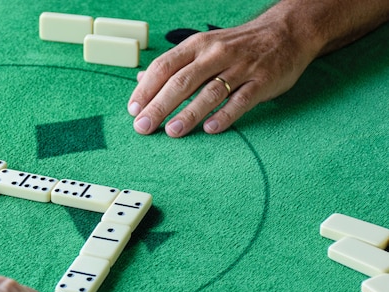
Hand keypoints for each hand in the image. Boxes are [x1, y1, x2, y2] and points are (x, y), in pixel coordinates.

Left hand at [128, 14, 317, 136]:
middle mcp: (216, 54)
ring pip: (210, 92)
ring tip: (172, 132)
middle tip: (143, 127)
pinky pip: (242, 99)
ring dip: (189, 113)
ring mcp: (240, 67)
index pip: (164, 67)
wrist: (286, 32)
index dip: (146, 89)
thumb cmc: (236, 45)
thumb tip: (141, 81)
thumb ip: (173, 65)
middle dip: (159, 106)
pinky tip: (211, 129)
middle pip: (182, 81)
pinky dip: (226, 115)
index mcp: (197, 46)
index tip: (132, 110)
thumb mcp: (202, 47)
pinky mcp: (263, 80)